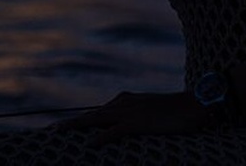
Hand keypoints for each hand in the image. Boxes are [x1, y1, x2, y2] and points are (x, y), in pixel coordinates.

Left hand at [57, 91, 208, 146]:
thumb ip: (135, 116)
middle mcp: (123, 104)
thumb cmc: (174, 111)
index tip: (62, 127)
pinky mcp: (140, 122)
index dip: (80, 120)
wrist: (194, 104)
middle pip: (91, 114)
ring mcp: (131, 112)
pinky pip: (116, 130)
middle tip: (51, 130)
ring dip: (76, 125)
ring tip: (59, 132)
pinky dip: (102, 137)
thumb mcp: (150, 113)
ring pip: (97, 118)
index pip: (97, 111)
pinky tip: (91, 144)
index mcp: (125, 101)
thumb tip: (122, 129)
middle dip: (71, 123)